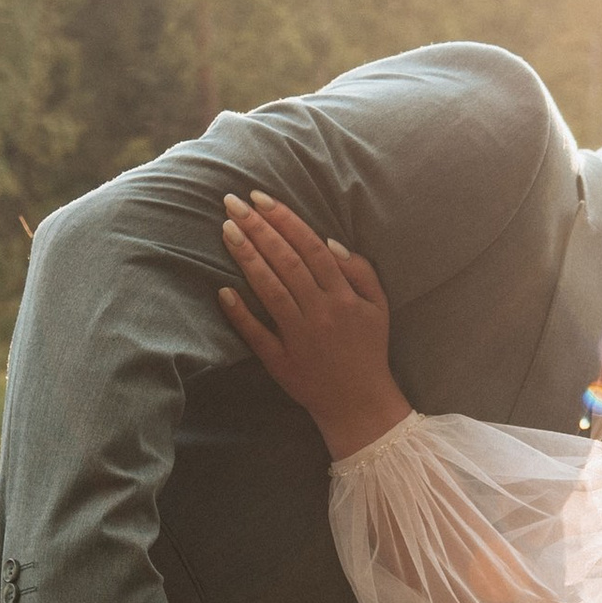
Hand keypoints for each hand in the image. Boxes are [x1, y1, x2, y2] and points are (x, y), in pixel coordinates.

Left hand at [219, 193, 409, 457]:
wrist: (361, 405)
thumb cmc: (368, 349)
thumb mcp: (378, 306)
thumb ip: (360, 270)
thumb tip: (329, 241)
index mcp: (344, 296)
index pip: (310, 247)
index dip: (284, 220)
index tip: (259, 198)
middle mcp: (321, 312)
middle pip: (286, 262)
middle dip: (258, 228)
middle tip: (231, 202)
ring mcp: (300, 337)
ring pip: (270, 290)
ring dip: (247, 258)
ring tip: (226, 230)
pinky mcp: (281, 362)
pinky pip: (257, 335)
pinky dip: (240, 313)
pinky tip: (223, 290)